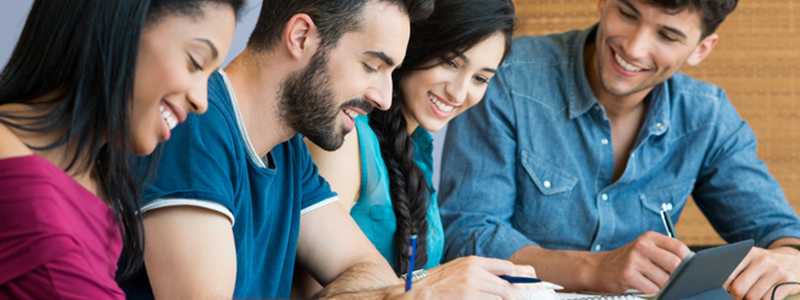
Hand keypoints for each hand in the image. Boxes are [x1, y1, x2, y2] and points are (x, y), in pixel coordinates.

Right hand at [408, 256, 535, 299]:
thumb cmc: (437, 284)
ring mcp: (471, 286)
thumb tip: (507, 280)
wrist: (416, 293)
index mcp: (474, 262)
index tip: (529, 285)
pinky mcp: (468, 297)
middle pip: (508, 287)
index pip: (507, 268)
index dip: (520, 278)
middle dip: (515, 297)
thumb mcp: (459, 270)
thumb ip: (480, 273)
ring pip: (501, 298)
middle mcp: (475, 272)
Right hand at [590, 231, 690, 293]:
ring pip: (665, 279)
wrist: (598, 268)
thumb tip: (690, 265)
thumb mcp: (643, 249)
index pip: (679, 247)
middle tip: (669, 278)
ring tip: (652, 282)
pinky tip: (643, 286)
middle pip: (675, 264)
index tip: (684, 267)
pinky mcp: (628, 275)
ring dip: (663, 285)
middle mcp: (641, 245)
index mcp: (648, 237)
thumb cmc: (627, 261)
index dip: (685, 260)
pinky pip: (652, 288)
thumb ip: (664, 252)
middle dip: (675, 275)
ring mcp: (634, 260)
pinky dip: (651, 291)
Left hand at [725, 247, 799, 299]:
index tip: (724, 290)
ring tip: (752, 296)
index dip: (722, 287)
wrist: (795, 262)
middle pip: (738, 288)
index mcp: (748, 253)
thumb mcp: (751, 261)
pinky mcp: (787, 281)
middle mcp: (762, 260)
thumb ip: (735, 270)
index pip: (727, 274)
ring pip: (753, 297)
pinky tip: (764, 297)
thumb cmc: (765, 266)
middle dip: (736, 296)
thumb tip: (721, 288)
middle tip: (738, 296)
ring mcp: (776, 271)